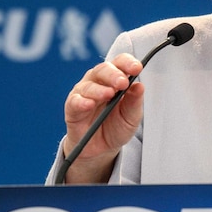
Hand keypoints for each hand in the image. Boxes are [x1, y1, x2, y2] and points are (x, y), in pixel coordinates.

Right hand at [62, 53, 143, 182]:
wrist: (102, 148)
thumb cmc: (117, 126)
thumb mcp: (131, 116)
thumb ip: (135, 101)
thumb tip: (140, 85)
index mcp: (115, 79)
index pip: (120, 63)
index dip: (128, 63)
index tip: (137, 68)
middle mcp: (98, 82)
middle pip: (103, 70)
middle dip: (114, 75)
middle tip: (123, 83)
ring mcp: (83, 93)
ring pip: (89, 85)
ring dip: (99, 89)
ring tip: (109, 94)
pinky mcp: (72, 107)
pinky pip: (74, 101)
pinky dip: (81, 101)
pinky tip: (89, 104)